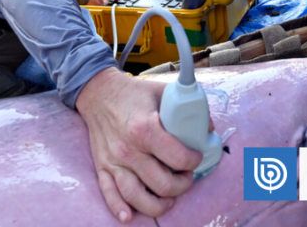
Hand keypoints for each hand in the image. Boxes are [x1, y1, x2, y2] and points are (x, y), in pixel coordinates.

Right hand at [76, 67, 203, 223]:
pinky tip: (130, 216)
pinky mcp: (102, 166)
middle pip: (163, 185)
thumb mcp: (162, 92)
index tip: (195, 156)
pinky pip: (110, 194)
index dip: (194, 161)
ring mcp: (114, 161)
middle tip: (184, 174)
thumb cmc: (132, 93)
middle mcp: (129, 149)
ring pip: (138, 197)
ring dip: (159, 203)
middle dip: (182, 184)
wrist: (97, 92)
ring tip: (169, 196)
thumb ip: (188, 108)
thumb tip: (209, 129)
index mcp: (144, 129)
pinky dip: (120, 209)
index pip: (179, 159)